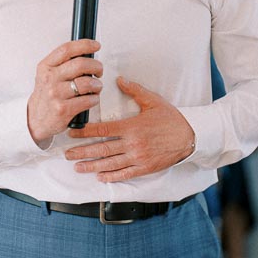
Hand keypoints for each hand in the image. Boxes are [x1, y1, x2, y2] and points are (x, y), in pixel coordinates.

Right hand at [26, 39, 102, 144]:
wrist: (35, 119)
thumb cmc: (46, 96)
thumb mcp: (47, 75)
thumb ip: (63, 63)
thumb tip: (87, 53)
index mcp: (46, 67)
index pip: (67, 49)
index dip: (85, 45)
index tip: (96, 46)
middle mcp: (50, 78)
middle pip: (80, 64)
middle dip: (96, 66)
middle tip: (99, 71)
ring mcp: (56, 94)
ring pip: (87, 83)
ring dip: (97, 85)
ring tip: (96, 87)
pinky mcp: (63, 109)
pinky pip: (88, 100)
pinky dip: (95, 99)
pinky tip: (91, 99)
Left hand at [65, 77, 194, 181]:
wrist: (190, 136)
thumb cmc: (171, 118)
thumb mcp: (153, 101)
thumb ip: (134, 90)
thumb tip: (120, 80)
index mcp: (132, 126)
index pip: (103, 129)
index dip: (85, 132)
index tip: (72, 132)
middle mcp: (132, 144)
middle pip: (101, 149)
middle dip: (82, 151)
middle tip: (67, 153)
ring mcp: (138, 158)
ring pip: (110, 164)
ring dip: (91, 166)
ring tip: (77, 167)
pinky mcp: (145, 168)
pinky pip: (125, 174)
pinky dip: (111, 176)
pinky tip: (100, 177)